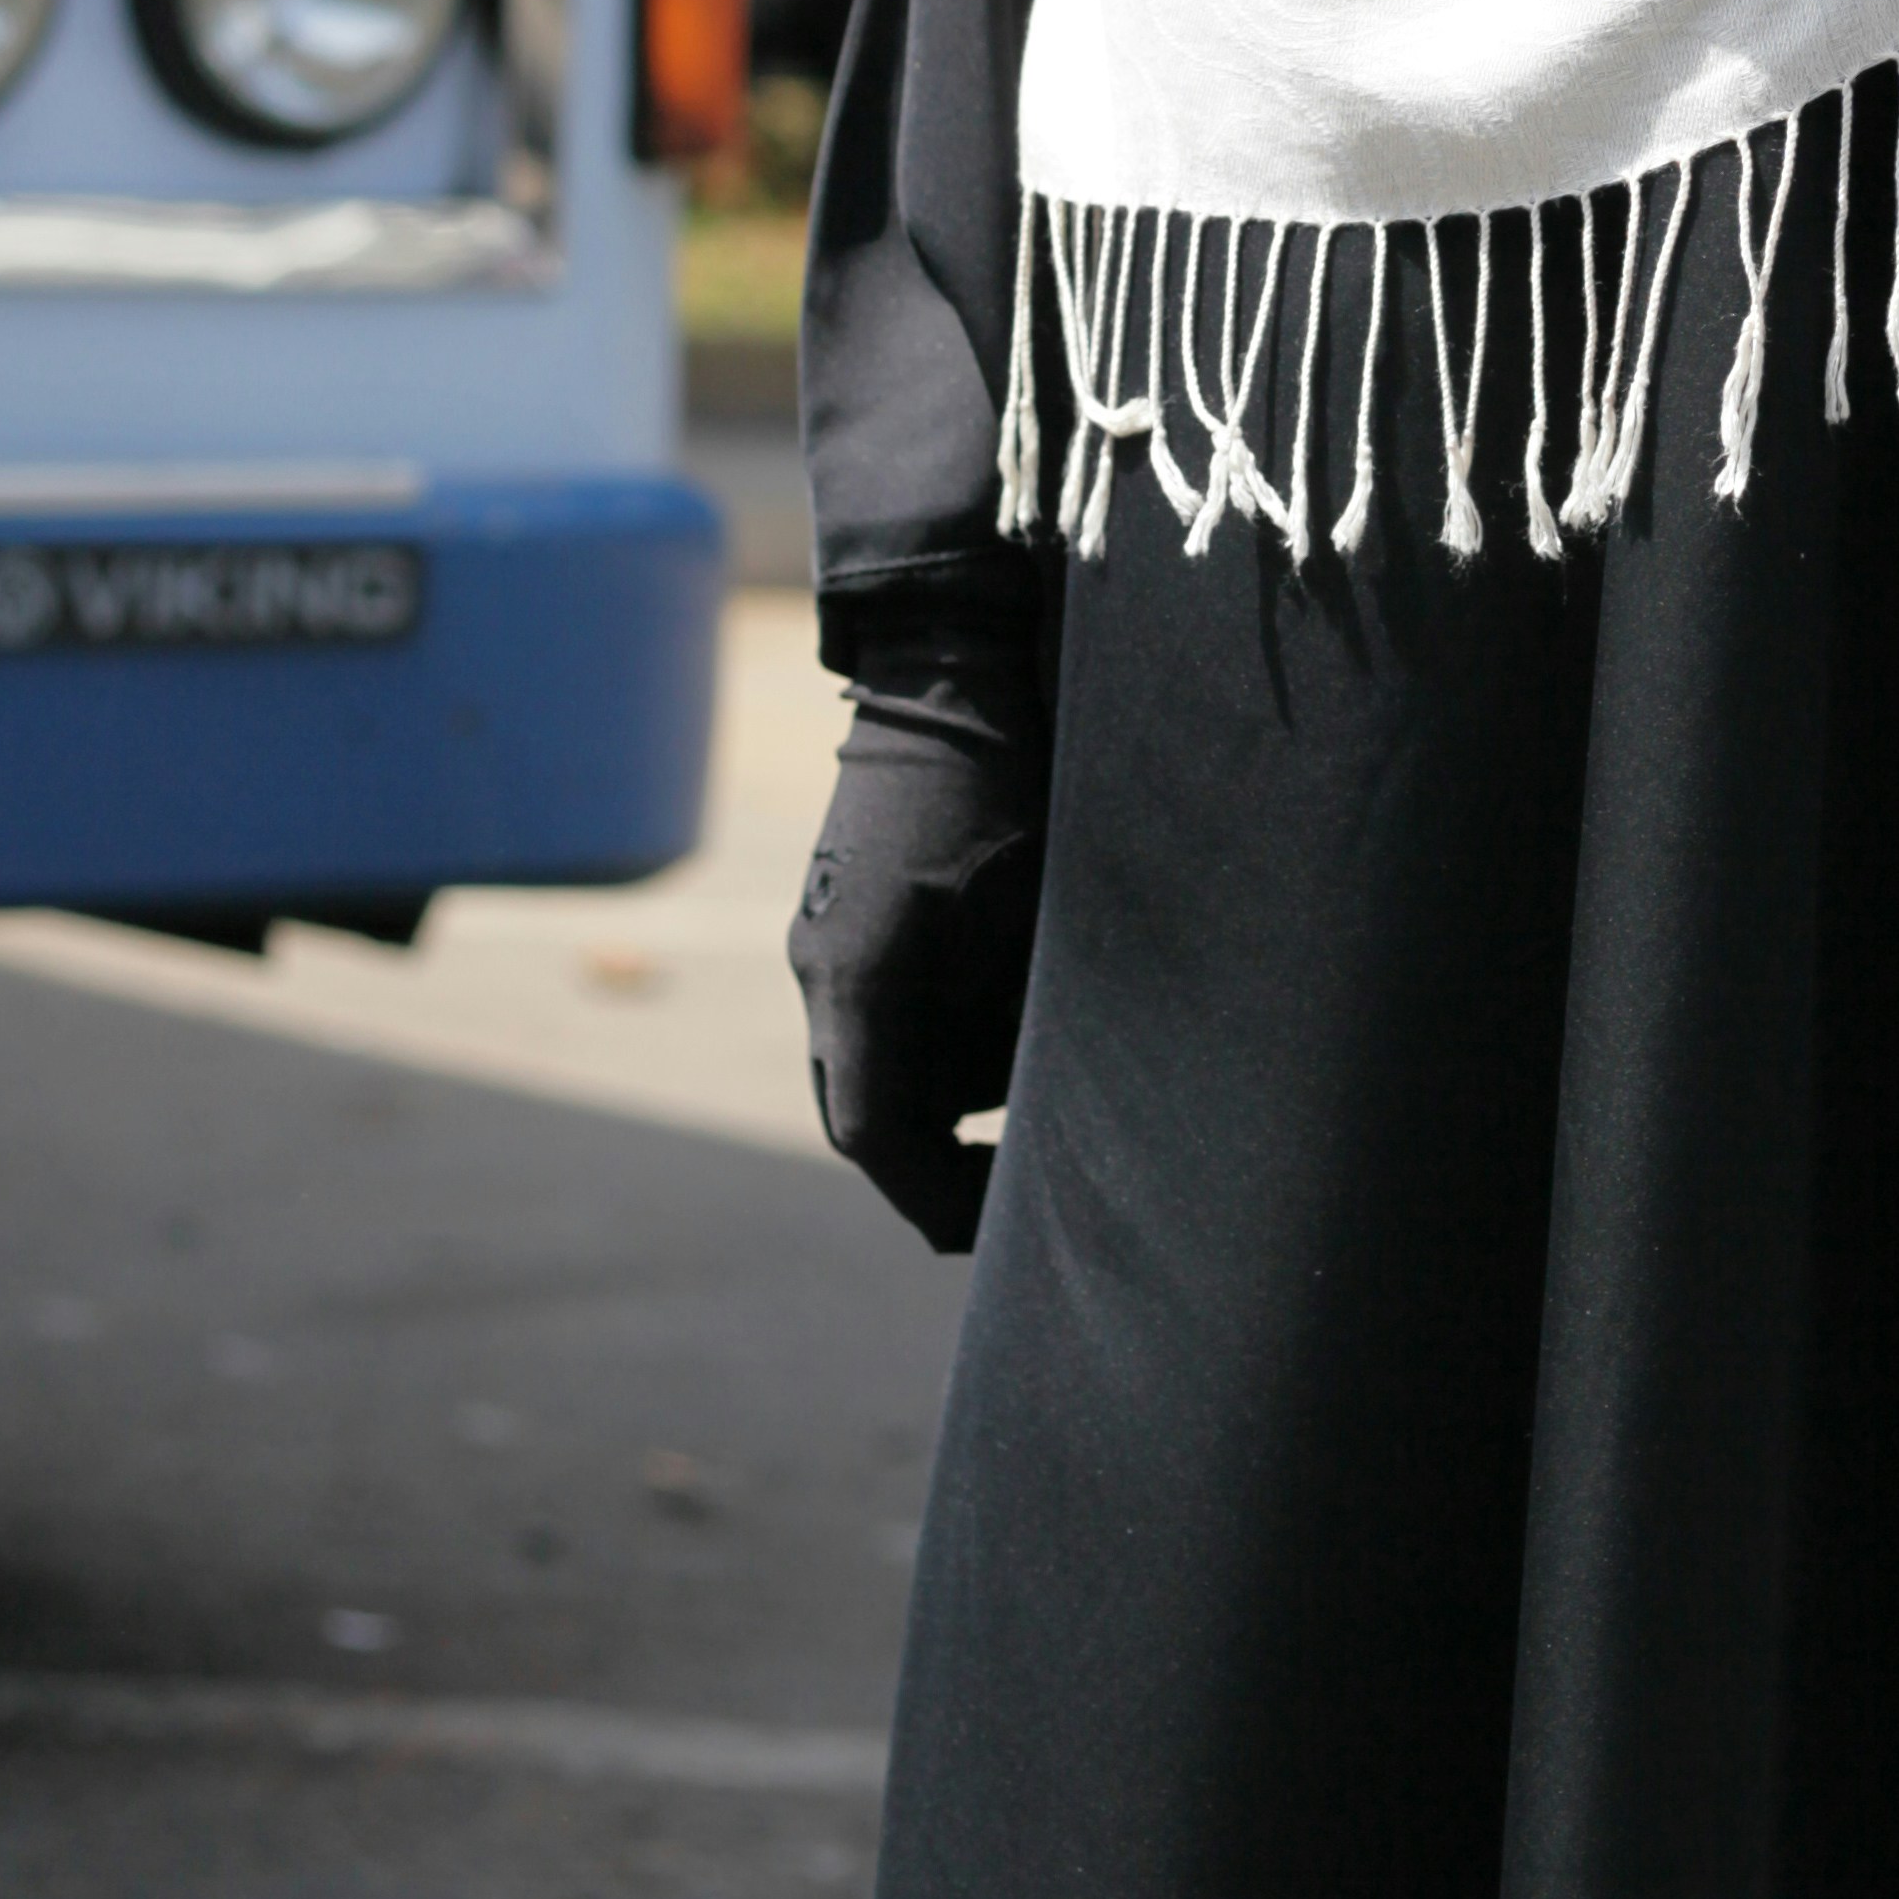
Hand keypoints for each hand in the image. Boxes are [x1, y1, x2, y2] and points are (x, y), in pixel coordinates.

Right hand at [788, 647, 1048, 1252]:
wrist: (945, 667)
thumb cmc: (1002, 779)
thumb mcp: (1036, 901)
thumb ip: (1036, 1008)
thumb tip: (1071, 1103)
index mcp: (861, 976)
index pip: (877, 1136)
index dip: (937, 1197)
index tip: (997, 1231)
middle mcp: (827, 969)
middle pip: (871, 1111)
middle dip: (943, 1155)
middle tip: (1024, 1185)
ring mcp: (831, 939)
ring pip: (883, 1065)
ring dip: (953, 1087)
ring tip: (1045, 1073)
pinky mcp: (851, 916)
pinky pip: (888, 1011)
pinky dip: (947, 1034)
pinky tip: (1019, 1012)